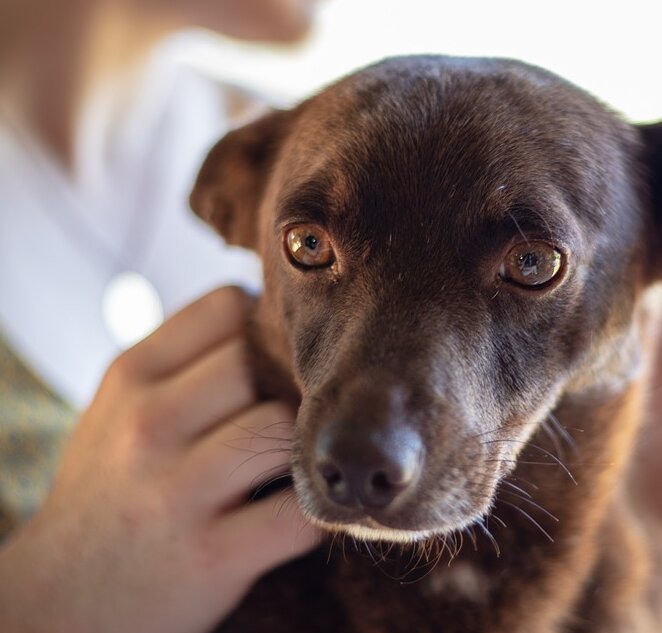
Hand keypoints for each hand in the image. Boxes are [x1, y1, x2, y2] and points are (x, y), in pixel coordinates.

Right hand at [0, 287, 319, 632]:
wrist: (61, 601)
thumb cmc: (111, 490)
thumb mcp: (119, 409)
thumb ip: (182, 361)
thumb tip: (266, 307)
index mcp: (131, 378)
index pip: (227, 307)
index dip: (264, 325)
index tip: (275, 353)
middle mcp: (149, 426)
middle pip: (259, 363)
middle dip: (286, 384)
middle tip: (295, 408)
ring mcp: (178, 493)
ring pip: (281, 427)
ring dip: (301, 445)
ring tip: (295, 460)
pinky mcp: (213, 557)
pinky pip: (298, 513)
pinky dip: (316, 511)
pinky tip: (301, 509)